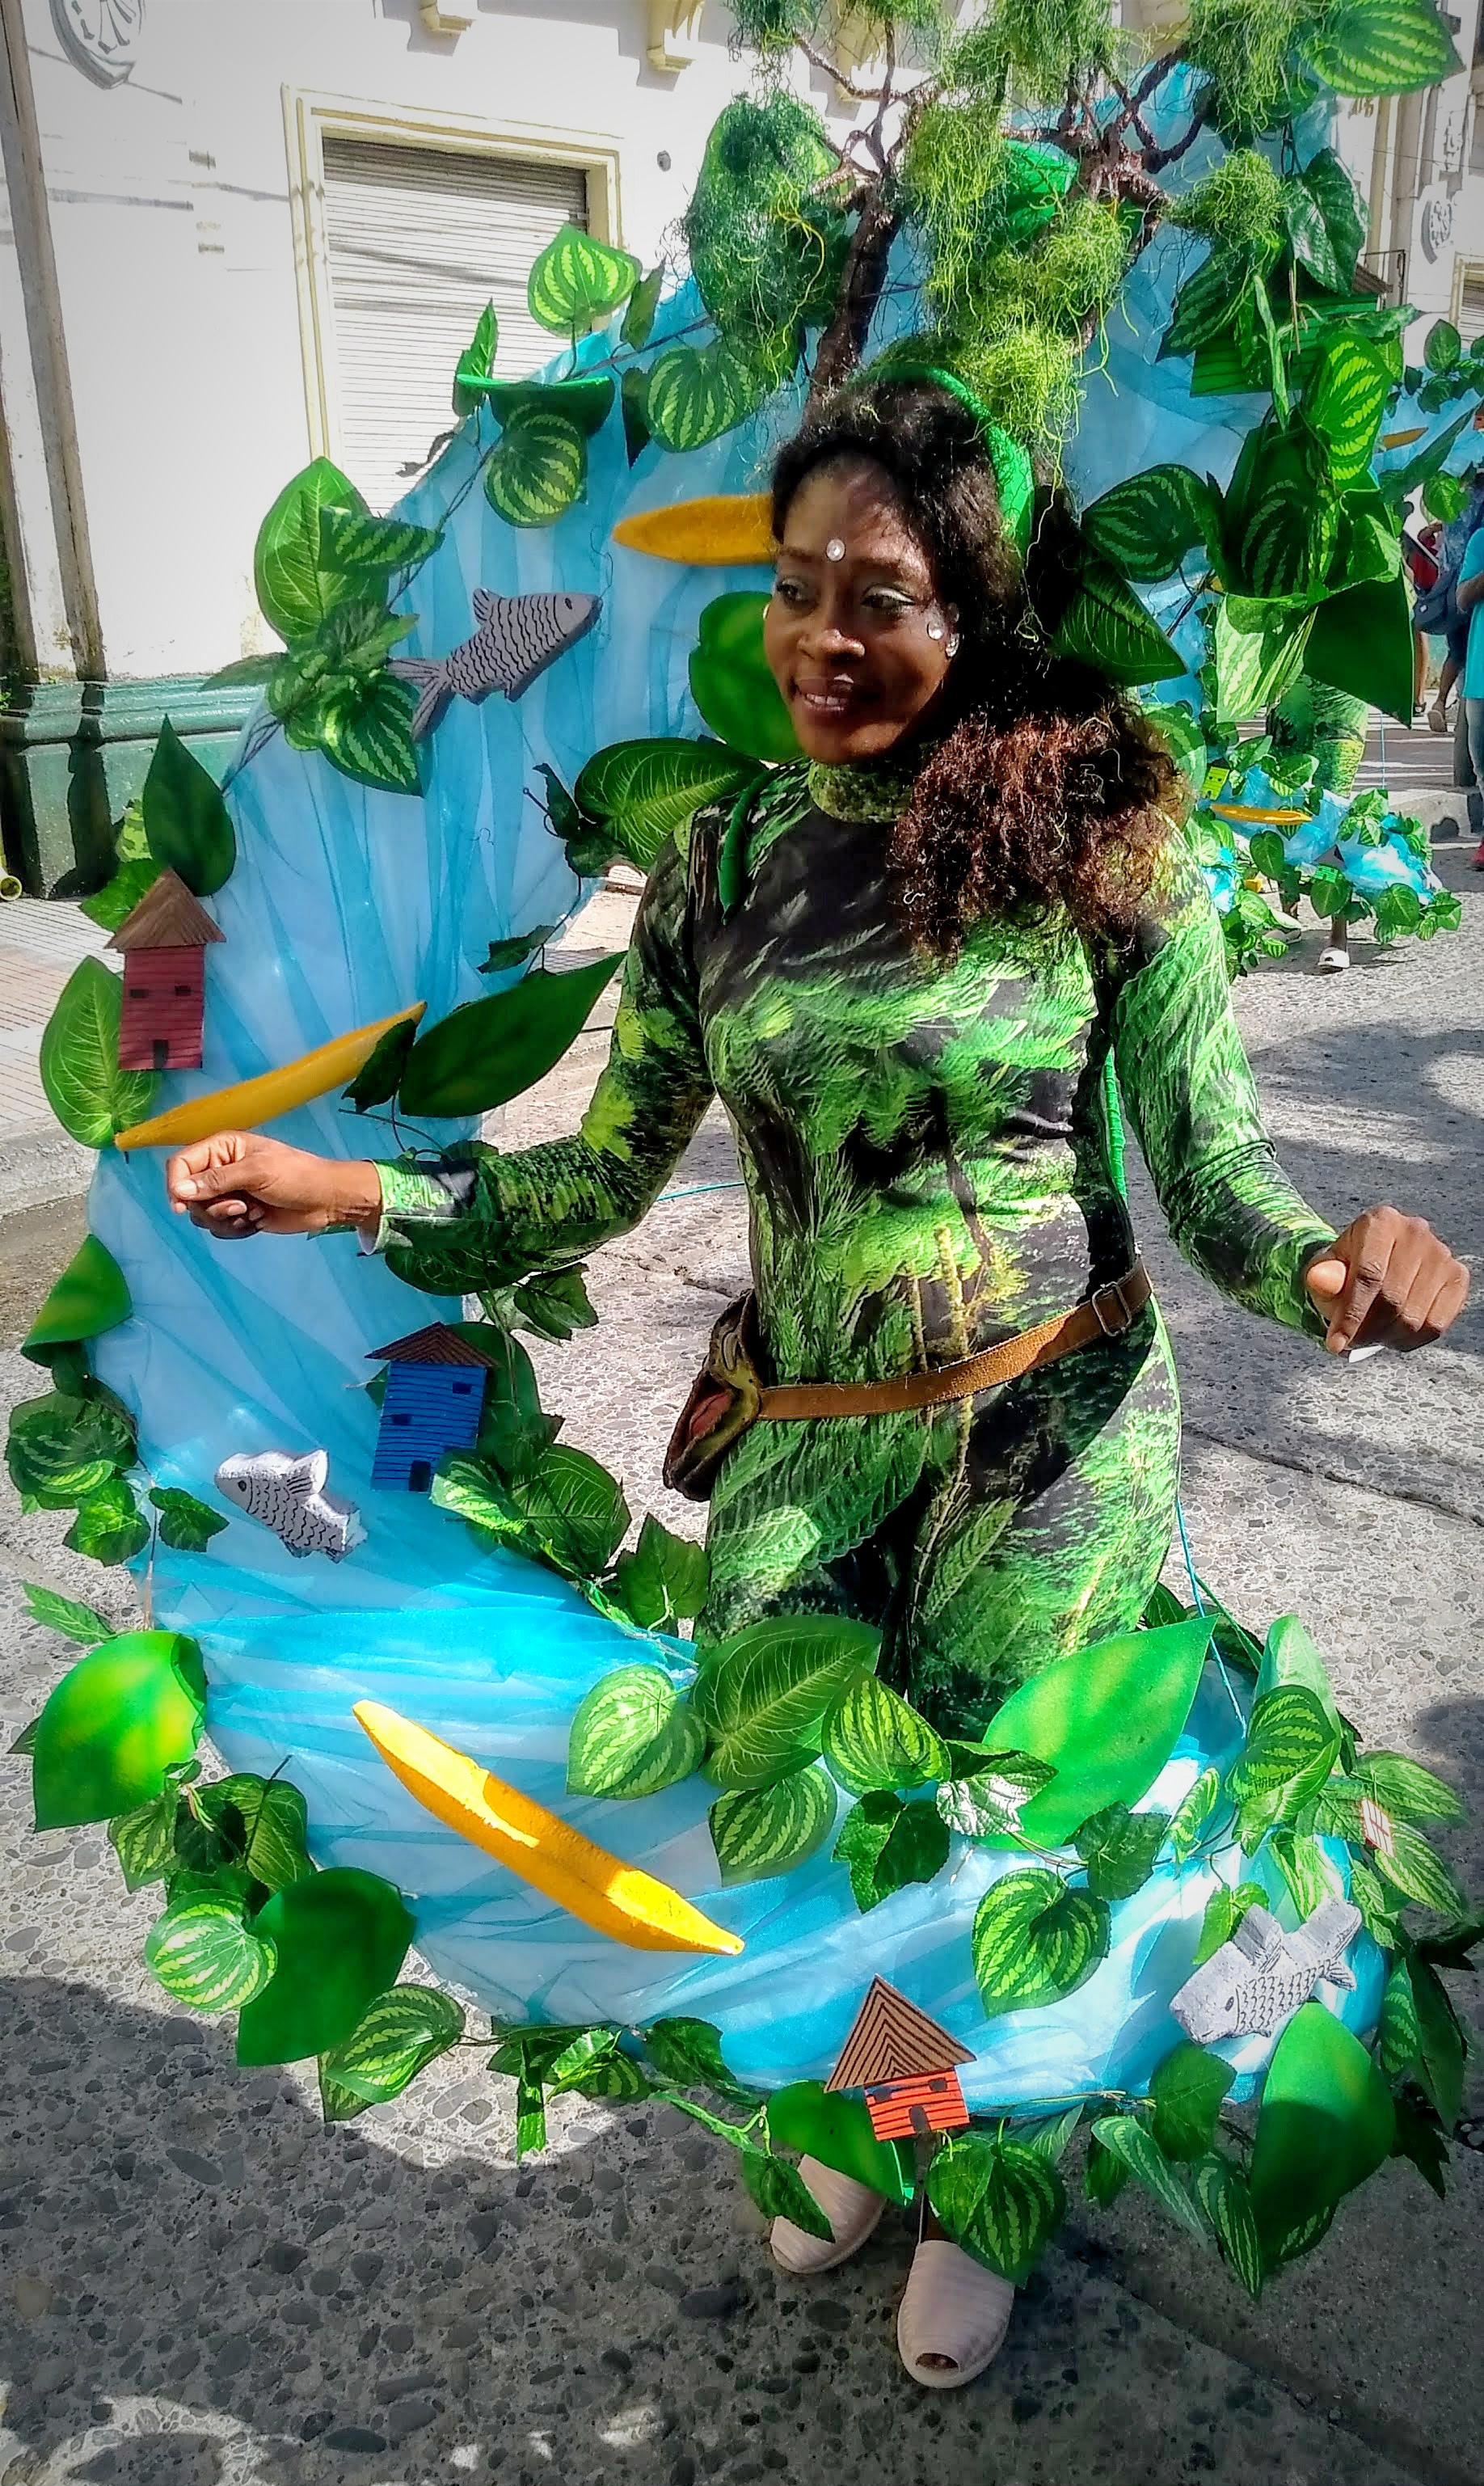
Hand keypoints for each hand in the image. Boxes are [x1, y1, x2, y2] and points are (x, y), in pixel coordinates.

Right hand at [165, 1132, 381, 1241]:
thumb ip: (217, 1181)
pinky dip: (235, 1229)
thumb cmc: (295, 1176)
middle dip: (211, 1207)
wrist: (326, 1201)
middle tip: (239, 1207)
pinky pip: (219, 1228)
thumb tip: (179, 1191)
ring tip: (252, 1212)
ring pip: (202, 1215)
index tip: (181, 1206)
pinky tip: (257, 1221)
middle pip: (188, 1195)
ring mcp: (228, 1194)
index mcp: (221, 1148)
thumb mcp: (256, 1173)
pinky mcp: (238, 1214)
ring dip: (225, 1219)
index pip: (181, 1164)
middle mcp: (220, 1169)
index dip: (176, 1185)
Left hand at [1304, 1207, 1469, 1353]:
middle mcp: (1416, 1232)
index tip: (1335, 1343)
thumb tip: (1320, 1280)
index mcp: (1381, 1222)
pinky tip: (1393, 1336)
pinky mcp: (1457, 1277)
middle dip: (1367, 1330)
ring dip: (1387, 1337)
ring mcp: (1441, 1254)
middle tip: (1351, 1342)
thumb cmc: (1347, 1266)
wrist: (1376, 1261)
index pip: (1368, 1275)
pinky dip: (1410, 1340)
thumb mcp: (1326, 1269)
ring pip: (1414, 1317)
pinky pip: (1436, 1325)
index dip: (1351, 1314)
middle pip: (1392, 1299)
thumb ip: (1323, 1276)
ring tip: (1370, 1336)